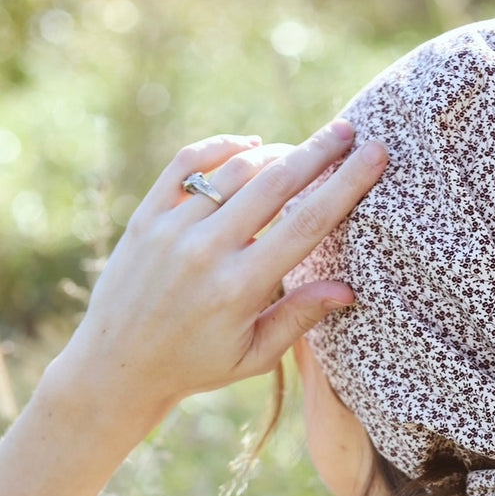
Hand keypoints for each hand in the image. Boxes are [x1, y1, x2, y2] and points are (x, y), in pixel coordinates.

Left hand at [52, 119, 387, 425]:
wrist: (118, 363)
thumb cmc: (198, 365)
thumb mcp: (254, 356)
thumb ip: (299, 317)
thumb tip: (348, 288)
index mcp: (240, 287)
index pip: (306, 222)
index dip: (345, 184)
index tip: (374, 154)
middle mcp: (206, 250)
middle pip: (276, 183)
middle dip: (318, 152)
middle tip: (348, 130)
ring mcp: (173, 228)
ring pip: (235, 169)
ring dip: (275, 152)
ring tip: (303, 150)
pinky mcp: (147, 216)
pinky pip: (187, 163)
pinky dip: (221, 146)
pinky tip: (249, 146)